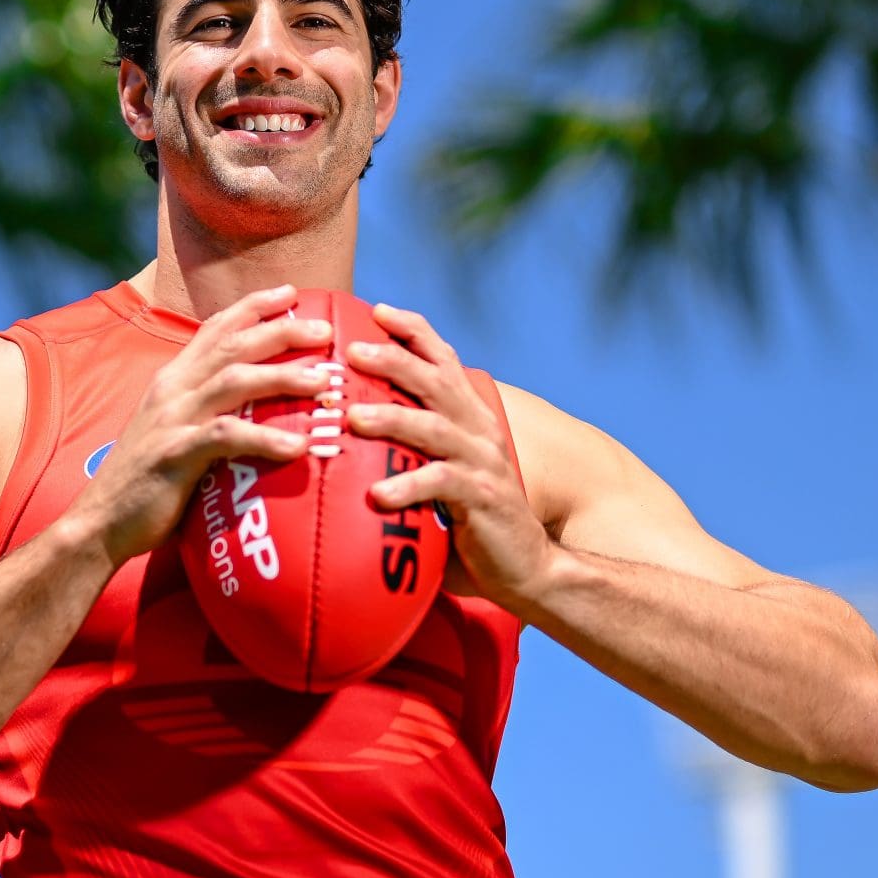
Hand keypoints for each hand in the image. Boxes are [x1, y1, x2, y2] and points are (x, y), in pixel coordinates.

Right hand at [64, 283, 333, 565]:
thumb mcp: (174, 430)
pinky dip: (264, 439)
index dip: (253, 306)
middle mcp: (172, 389)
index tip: (291, 292)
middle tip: (325, 330)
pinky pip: (224, 439)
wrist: (98, 522)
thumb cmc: (146, 482)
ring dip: (281, 377)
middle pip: (232, 345)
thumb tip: (257, 409)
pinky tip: (297, 447)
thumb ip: (206, 411)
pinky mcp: (174, 456)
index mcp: (173, 379)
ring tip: (322, 382)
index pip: (214, 328)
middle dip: (281, 331)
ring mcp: (171, 420)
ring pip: (233, 381)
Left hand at [343, 303, 554, 612]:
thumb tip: (351, 432)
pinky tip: (378, 495)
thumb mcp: (444, 472)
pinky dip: (409, 486)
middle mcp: (479, 430)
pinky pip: (442, 485)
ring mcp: (483, 462)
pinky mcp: (483, 499)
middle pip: (435, 382)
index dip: (414, 332)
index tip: (378, 310)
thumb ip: (412, 449)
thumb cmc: (472, 520)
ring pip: (434, 428)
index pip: (443, 360)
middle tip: (352, 351)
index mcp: (470, 416)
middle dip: (394, 361)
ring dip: (392, 419)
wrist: (526, 567)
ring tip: (354, 418)